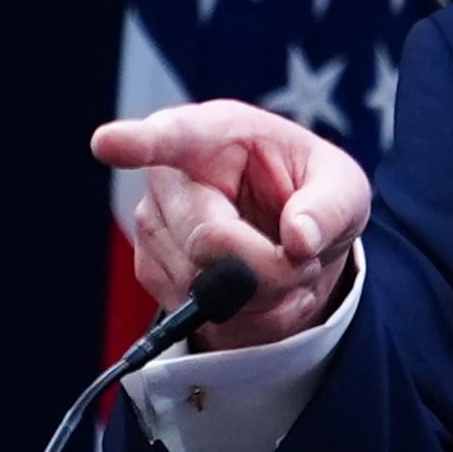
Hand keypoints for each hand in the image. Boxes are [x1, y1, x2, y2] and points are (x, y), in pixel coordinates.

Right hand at [92, 102, 371, 350]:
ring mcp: (155, 225)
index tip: (108, 143)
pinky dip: (250, 317)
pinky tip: (263, 291)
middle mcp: (172, 177)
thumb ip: (330, 206)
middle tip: (304, 261)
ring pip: (204, 288)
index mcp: (215, 134)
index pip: (172, 137)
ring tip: (283, 266)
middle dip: (269, 268)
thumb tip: (299, 240)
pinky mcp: (154, 270)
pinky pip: (202, 315)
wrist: (294, 237)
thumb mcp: (344, 188)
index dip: (138, 142)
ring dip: (264, 296)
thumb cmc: (313, 194)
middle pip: (207, 242)